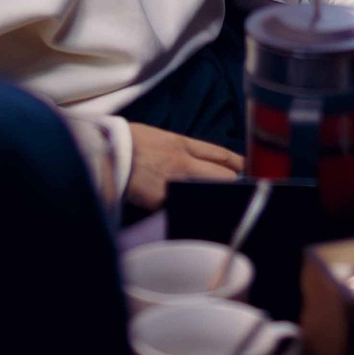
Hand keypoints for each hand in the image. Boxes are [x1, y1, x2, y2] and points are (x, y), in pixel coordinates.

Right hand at [124, 123, 243, 209]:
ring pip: (204, 194)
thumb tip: (200, 164)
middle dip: (233, 185)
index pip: (220, 154)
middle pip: (222, 175)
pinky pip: (178, 208)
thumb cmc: (129, 142)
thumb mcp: (160, 138)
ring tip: (217, 209)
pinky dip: (182, 211)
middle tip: (240, 193)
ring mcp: (173, 181)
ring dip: (211, 200)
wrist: (105, 151)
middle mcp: (183, 162)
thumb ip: (182, 150)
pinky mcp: (160, 200)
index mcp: (182, 144)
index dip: (238, 163)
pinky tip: (185, 216)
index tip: (248, 170)